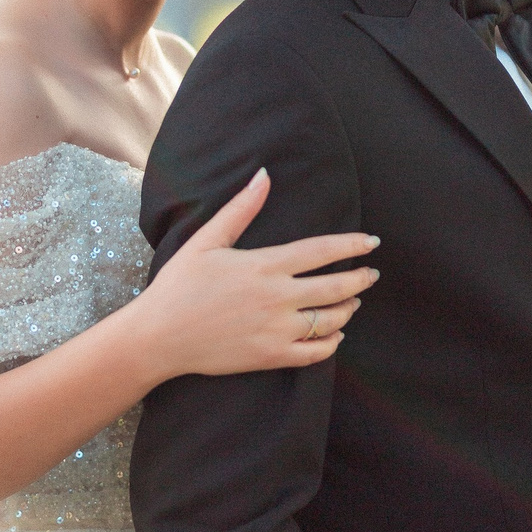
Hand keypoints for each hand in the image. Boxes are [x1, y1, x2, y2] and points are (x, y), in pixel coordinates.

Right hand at [140, 169, 379, 379]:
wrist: (159, 337)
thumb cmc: (179, 285)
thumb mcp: (206, 241)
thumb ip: (240, 209)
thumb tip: (263, 175)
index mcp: (264, 265)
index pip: (321, 251)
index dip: (351, 245)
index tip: (372, 242)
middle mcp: (277, 298)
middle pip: (336, 287)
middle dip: (360, 279)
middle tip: (372, 274)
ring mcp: (276, 330)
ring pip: (331, 320)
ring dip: (348, 309)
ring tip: (353, 301)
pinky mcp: (271, 356)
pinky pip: (316, 352)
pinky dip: (332, 343)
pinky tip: (335, 335)